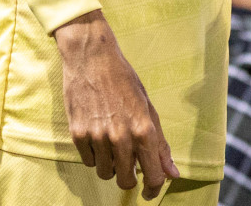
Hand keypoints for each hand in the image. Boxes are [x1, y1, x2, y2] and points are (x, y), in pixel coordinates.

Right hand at [55, 10, 179, 199]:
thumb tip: (172, 173)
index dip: (153, 189)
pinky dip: (94, 155)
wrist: (92, 58)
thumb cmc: (124, 80)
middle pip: (125, 181)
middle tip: (127, 166)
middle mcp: (121, 136)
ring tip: (111, 145)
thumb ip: (160, 144)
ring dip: (110, 166)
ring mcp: (98, 136)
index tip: (148, 192)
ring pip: (105, 173)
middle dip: (128, 178)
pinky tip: (97, 136)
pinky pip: (88, 161)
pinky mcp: (78, 134)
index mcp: (144, 130)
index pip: (153, 176)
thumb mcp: (148, 108)